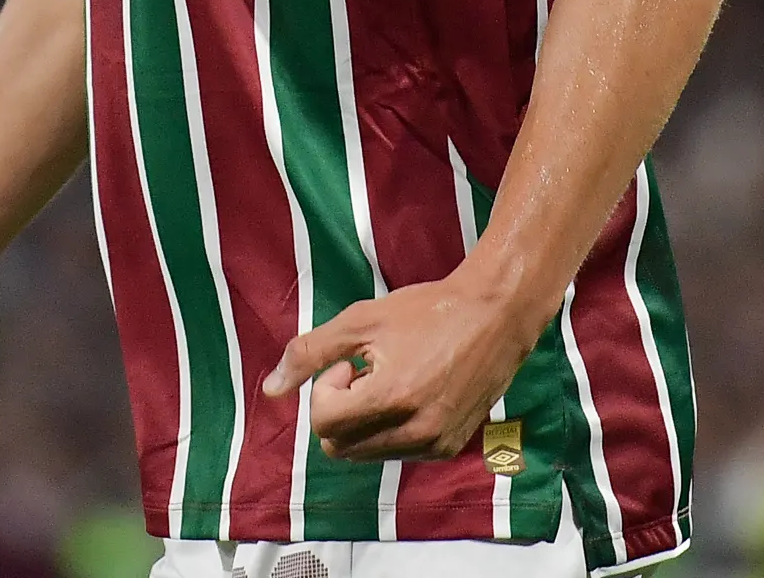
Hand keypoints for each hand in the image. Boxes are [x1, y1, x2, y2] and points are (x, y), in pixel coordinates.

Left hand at [259, 273, 540, 463]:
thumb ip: (309, 353)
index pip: (323, 421)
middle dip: (340, 409)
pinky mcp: (449, 448)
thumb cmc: (426, 311)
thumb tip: (268, 390)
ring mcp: (434, 445)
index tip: (350, 362)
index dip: (327, 388)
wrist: (495, 316)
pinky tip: (412, 391)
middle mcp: (414, 432)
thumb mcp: (361, 320)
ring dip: (364, 421)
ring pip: (365, 453)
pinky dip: (390, 429)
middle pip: (339, 445)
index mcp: (391, 400)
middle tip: (366, 371)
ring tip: (392, 378)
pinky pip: (396, 453)